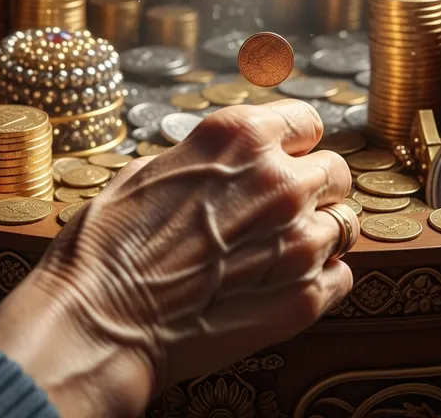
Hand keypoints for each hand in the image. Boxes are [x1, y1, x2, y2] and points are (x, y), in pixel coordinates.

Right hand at [0, 100, 357, 417]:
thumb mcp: (150, 170)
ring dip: (316, 232)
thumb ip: (207, 159)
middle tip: (285, 207)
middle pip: (335, 169)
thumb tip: (229, 164)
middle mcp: (278, 180)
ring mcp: (297, 240)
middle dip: (315, 184)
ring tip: (277, 251)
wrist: (98, 321)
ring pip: (342, 223)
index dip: (298, 139)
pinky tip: (284, 283)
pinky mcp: (303, 296)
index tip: (291, 154)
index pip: (308, 120)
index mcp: (239, 137)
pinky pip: (342, 274)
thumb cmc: (109, 244)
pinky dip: (321, 277)